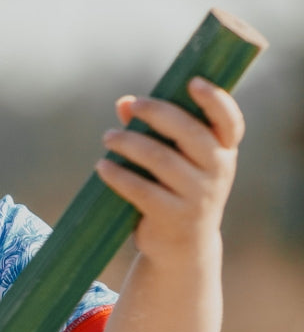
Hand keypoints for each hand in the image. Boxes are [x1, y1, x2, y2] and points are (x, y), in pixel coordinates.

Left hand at [95, 77, 244, 263]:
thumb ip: (156, 130)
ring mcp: (197, 196)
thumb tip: (123, 102)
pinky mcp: (172, 217)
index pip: (229, 121)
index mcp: (224, 152)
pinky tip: (102, 167)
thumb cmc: (177, 192)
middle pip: (189, 132)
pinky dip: (118, 175)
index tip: (193, 82)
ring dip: (129, 143)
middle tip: (132, 106)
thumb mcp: (177, 161)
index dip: (215, 99)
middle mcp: (218, 171)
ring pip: (160, 159)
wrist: (183, 249)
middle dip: (157, 113)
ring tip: (108, 137)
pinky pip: (141, 190)